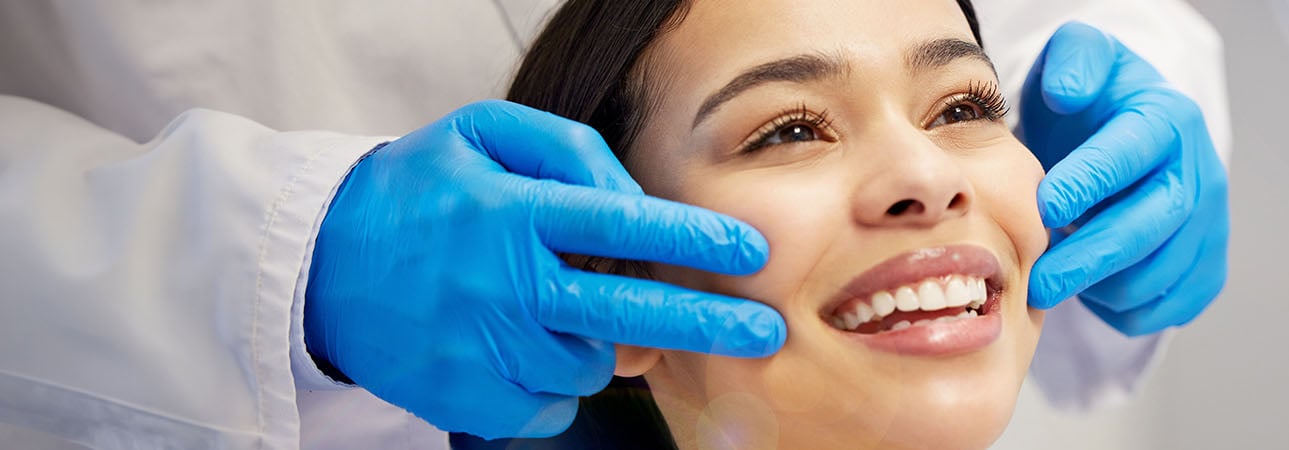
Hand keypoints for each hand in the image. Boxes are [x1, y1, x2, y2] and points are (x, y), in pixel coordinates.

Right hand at [306, 100, 784, 438]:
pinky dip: (551, 383)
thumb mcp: (481, 136)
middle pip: (627, 312)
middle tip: (764, 334)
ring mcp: (481, 350)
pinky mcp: (466, 400)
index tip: (748, 248)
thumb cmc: (415, 194)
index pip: (618, 223)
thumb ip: (567, 151)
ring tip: (548, 311)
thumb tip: (635, 201)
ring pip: (591, 363)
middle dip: (707, 324)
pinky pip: (551, 405)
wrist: (317, 266)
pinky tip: (517, 348)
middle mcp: (499, 284)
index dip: (691, 237)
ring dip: (594, 342)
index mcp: (508, 213)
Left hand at [1019, 22, 1228, 335]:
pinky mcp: (1208, 269)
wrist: (1131, 134)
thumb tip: (1069, 91)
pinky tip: (1091, 287)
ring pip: (1158, 275)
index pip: (1131, 155)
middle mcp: (1201, 174)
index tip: (1044, 207)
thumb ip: (1073, 60)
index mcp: (1169, 119)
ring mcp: (1211, 225)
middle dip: (1091, 258)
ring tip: (1056, 276)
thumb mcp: (1080, 57)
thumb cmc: (1095, 100)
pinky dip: (1122, 310)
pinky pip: (1166, 307)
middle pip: (1152, 226)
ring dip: (1101, 287)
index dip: (1089, 183)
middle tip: (1039, 282)